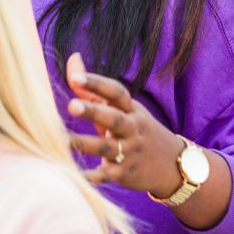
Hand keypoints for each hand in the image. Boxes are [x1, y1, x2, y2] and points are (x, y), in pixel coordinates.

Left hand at [65, 53, 183, 194]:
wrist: (173, 164)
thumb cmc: (135, 130)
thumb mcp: (121, 109)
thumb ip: (93, 88)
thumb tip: (72, 57)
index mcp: (130, 110)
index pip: (116, 92)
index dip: (97, 84)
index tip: (75, 77)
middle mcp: (132, 129)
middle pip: (114, 118)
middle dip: (93, 112)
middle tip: (71, 105)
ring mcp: (130, 152)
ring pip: (107, 147)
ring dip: (84, 144)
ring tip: (60, 140)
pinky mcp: (125, 173)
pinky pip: (107, 175)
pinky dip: (92, 176)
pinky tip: (74, 176)